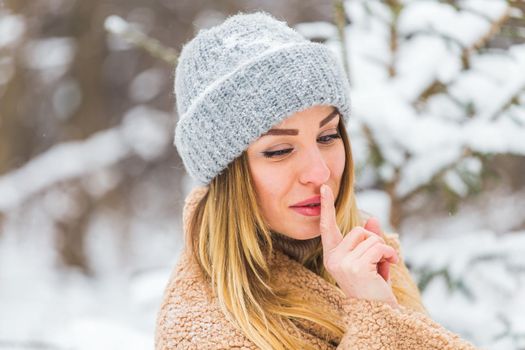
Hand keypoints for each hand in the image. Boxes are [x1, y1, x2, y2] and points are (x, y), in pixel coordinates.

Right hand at [319, 184, 398, 307]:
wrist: (378, 311)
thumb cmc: (373, 286)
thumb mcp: (371, 259)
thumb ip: (370, 239)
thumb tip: (373, 219)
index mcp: (332, 256)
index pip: (327, 227)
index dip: (326, 207)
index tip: (325, 188)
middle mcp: (333, 259)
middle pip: (359, 231)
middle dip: (375, 242)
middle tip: (379, 261)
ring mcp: (342, 263)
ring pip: (370, 238)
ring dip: (384, 250)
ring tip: (384, 266)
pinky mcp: (356, 267)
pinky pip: (378, 246)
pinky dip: (390, 254)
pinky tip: (391, 266)